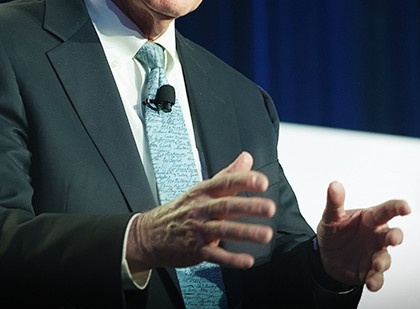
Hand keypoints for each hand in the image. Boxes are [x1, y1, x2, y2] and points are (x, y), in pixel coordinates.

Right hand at [126, 152, 275, 272]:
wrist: (150, 234)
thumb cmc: (180, 211)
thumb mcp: (201, 189)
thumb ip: (227, 175)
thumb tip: (246, 159)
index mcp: (203, 193)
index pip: (225, 183)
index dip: (244, 181)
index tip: (261, 182)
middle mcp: (201, 210)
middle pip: (226, 206)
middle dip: (249, 207)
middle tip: (269, 208)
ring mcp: (198, 230)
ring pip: (224, 230)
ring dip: (246, 232)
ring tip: (265, 234)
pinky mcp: (196, 250)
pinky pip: (215, 255)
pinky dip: (231, 259)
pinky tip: (247, 260)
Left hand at [316, 181, 409, 290]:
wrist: (326, 256)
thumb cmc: (335, 231)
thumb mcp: (331, 217)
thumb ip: (335, 203)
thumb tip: (334, 185)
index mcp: (371, 219)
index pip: (388, 210)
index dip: (398, 207)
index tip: (406, 208)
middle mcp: (377, 236)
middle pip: (392, 235)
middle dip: (395, 237)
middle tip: (393, 239)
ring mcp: (374, 254)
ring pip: (385, 258)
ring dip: (382, 262)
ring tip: (376, 265)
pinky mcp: (369, 272)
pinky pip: (377, 278)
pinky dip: (376, 281)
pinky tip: (372, 283)